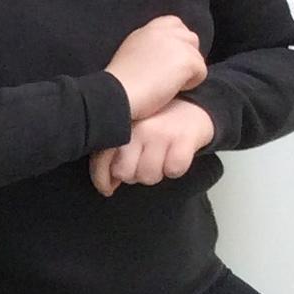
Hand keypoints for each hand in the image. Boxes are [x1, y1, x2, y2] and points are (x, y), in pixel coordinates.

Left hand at [90, 98, 215, 195]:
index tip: (109, 188)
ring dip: (157, 173)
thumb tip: (107, 188)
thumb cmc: (155, 125)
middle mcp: (137, 128)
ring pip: (149, 176)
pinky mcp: (183, 138)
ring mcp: (160, 133)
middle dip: (135, 175)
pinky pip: (173, 170)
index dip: (102, 179)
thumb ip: (113, 157)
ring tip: (161, 158)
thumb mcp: (130, 134)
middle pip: (125, 174)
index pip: (101, 160)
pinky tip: (175, 156)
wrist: (192, 105)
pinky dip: (176, 169)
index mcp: (119, 126)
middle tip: (145, 163)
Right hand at [105, 15, 205, 120]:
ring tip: (167, 84)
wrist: (117, 96)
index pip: (174, 23)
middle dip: (186, 56)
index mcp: (146, 30)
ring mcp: (175, 43)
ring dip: (188, 71)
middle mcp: (162, 31)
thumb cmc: (120, 86)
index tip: (169, 59)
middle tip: (170, 75)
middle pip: (191, 38)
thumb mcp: (130, 55)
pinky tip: (170, 90)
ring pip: (197, 56)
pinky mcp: (186, 59)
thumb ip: (149, 47)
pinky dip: (191, 84)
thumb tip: (168, 54)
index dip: (177, 41)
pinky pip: (201, 72)